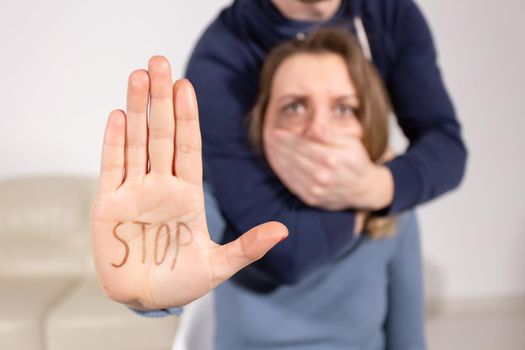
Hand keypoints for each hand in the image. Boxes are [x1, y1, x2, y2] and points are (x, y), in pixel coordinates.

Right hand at [91, 56, 286, 310]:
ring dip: (137, 109)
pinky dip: (114, 141)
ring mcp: (135, 191)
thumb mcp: (219, 266)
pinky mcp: (109, 204)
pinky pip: (111, 166)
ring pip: (136, 142)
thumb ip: (248, 246)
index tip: (187, 87)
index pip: (188, 146)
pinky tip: (119, 115)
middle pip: (161, 134)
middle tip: (159, 64)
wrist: (146, 300)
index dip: (188, 117)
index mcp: (187, 194)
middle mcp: (161, 185)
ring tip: (139, 77)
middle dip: (161, 99)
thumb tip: (284, 230)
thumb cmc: (181, 283)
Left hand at [264, 129, 393, 210]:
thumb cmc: (357, 161)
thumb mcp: (350, 142)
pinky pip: (291, 184)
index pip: (302, 145)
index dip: (286, 138)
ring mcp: (316, 190)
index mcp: (332, 159)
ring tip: (270, 148)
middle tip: (268, 137)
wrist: (364, 189)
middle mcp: (322, 176)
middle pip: (293, 157)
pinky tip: (277, 163)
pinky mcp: (311, 199)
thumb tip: (313, 127)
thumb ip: (330, 134)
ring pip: (289, 171)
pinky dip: (282, 173)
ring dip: (277, 159)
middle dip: (278, 147)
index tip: (275, 131)